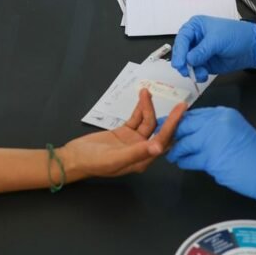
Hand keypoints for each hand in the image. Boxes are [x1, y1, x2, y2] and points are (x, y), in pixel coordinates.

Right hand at [62, 89, 185, 177]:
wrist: (74, 157)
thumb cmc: (93, 162)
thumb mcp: (115, 158)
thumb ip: (137, 152)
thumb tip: (158, 148)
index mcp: (142, 161)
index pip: (162, 141)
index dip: (173, 126)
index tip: (182, 112)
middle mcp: (141, 151)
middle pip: (159, 132)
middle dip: (169, 118)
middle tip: (180, 103)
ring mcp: (133, 141)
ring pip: (147, 122)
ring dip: (148, 108)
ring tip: (145, 92)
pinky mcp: (125, 132)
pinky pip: (136, 119)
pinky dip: (139, 108)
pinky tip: (142, 97)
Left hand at [166, 107, 255, 207]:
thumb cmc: (254, 155)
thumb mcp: (235, 130)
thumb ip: (214, 127)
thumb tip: (190, 130)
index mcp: (223, 114)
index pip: (193, 114)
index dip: (178, 122)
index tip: (167, 127)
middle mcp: (217, 122)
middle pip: (184, 125)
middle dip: (172, 134)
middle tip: (163, 141)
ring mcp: (213, 139)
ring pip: (184, 143)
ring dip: (176, 151)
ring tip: (173, 155)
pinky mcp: (211, 158)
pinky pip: (190, 159)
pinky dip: (184, 162)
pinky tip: (183, 163)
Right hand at [171, 16, 255, 81]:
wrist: (251, 47)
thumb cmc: (236, 34)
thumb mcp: (218, 39)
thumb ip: (202, 50)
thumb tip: (189, 59)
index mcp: (195, 27)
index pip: (182, 38)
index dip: (179, 51)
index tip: (180, 62)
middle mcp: (195, 39)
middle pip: (181, 52)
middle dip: (182, 62)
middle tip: (185, 70)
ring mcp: (199, 53)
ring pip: (187, 64)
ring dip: (191, 70)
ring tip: (199, 73)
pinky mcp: (204, 64)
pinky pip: (196, 71)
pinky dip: (198, 75)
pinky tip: (203, 75)